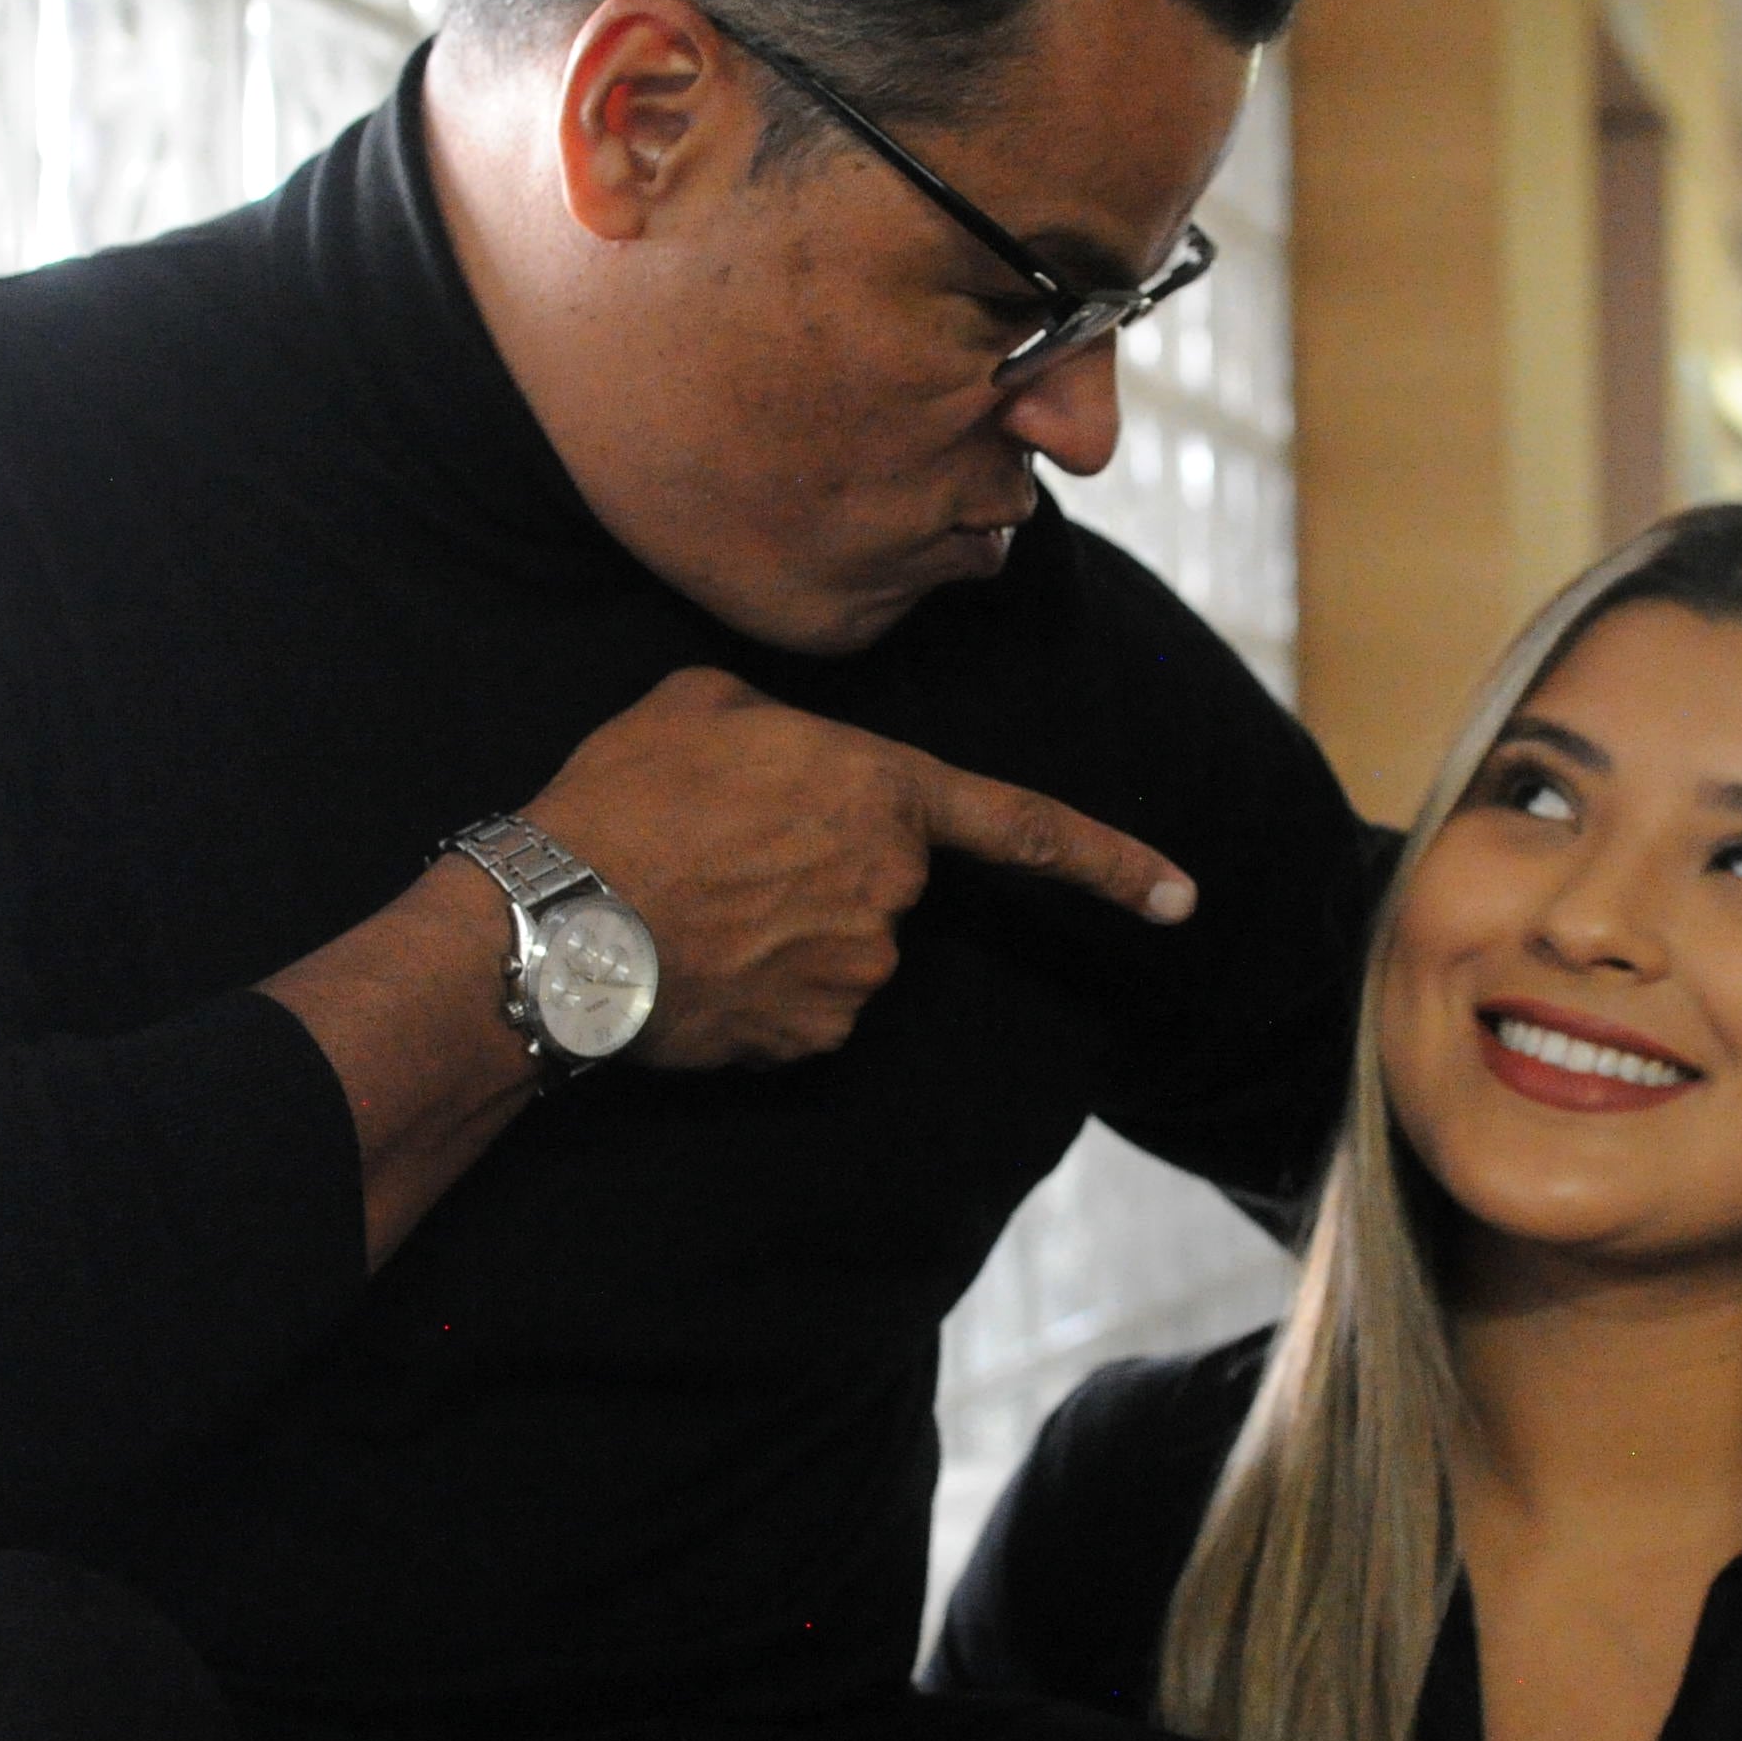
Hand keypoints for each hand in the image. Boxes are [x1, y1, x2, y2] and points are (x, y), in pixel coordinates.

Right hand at [526, 666, 1194, 1070]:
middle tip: (720, 849)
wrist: (558, 919)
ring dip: (784, 931)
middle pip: (884, 881)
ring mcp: (860, 971)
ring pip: (843, 948)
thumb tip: (779, 757)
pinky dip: (760, 991)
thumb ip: (777, 724)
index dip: (1109, 862)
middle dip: (820, 869)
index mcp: (883, 790)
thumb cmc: (625, 799)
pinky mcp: (814, 1036)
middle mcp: (893, 887)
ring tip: (691, 902)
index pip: (1022, 825)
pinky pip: (804, 1007)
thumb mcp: (700, 704)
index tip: (1183, 899)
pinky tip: (695, 960)